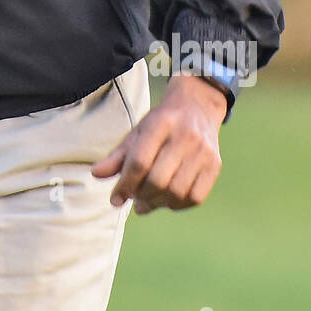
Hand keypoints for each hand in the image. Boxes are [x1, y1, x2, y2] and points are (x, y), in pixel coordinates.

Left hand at [90, 71, 226, 214]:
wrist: (197, 105)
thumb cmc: (161, 122)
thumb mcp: (137, 131)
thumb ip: (118, 155)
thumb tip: (96, 174)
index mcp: (161, 124)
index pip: (139, 161)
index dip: (125, 184)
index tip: (115, 199)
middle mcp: (185, 136)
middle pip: (158, 180)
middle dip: (141, 196)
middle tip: (134, 200)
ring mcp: (203, 152)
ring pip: (177, 192)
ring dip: (158, 203)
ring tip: (147, 202)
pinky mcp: (215, 165)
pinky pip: (195, 197)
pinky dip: (178, 205)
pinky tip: (167, 200)